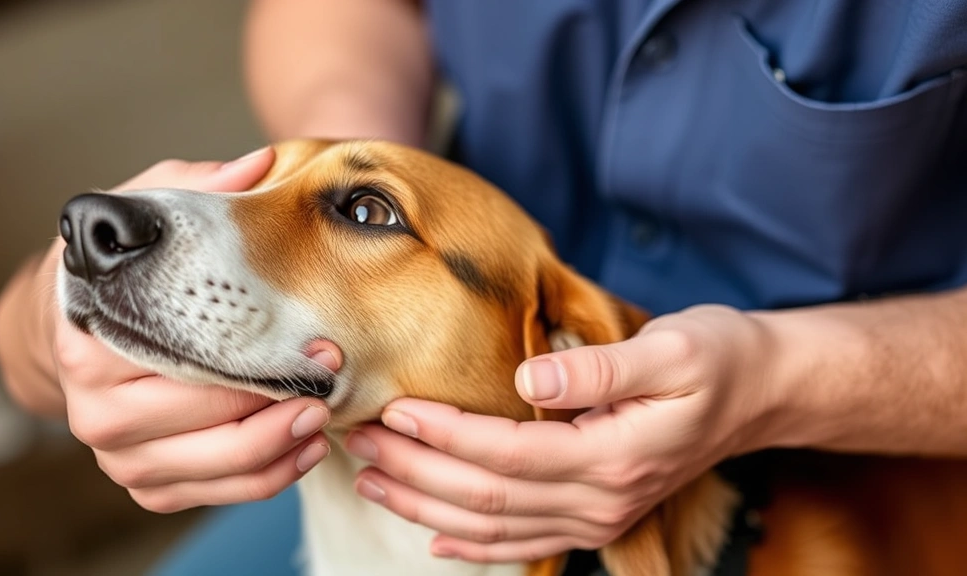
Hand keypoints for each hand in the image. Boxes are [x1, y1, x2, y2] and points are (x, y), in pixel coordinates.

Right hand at [29, 149, 332, 511]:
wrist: (73, 328)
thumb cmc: (122, 269)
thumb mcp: (147, 215)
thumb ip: (199, 188)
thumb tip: (259, 164)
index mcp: (93, 344)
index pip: (185, 363)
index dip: (257, 359)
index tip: (317, 347)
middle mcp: (96, 410)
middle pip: (203, 423)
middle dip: (276, 405)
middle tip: (332, 382)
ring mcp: (119, 454)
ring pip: (214, 469)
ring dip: (278, 449)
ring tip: (326, 419)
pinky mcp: (146, 481)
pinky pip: (213, 494)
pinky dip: (264, 479)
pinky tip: (304, 449)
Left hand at [343, 304, 779, 561]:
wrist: (759, 393)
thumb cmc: (717, 359)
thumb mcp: (673, 348)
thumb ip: (601, 367)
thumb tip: (531, 378)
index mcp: (614, 455)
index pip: (508, 452)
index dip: (446, 434)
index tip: (394, 411)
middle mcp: (602, 498)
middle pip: (489, 496)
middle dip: (417, 472)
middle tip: (359, 444)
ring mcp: (599, 515)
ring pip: (496, 527)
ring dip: (428, 507)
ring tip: (374, 483)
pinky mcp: (597, 513)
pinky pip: (525, 542)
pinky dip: (474, 542)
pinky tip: (435, 535)